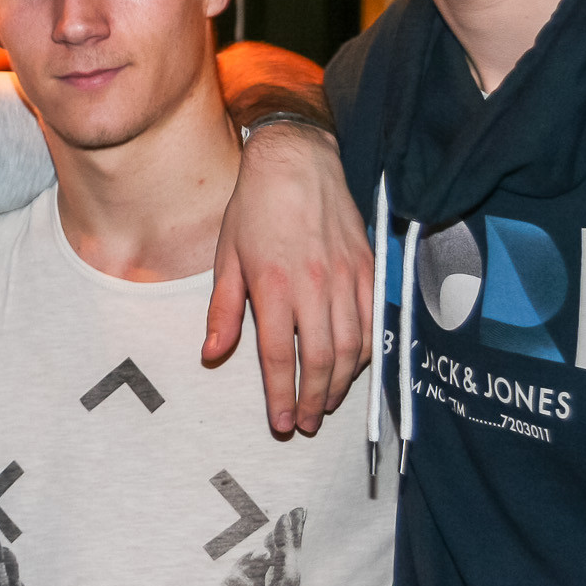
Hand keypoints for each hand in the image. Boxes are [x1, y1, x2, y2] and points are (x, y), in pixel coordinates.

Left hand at [204, 125, 372, 434]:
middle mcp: (314, 285)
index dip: (280, 395)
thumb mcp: (226, 258)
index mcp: (273, 285)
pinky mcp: (368, 268)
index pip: (280, 356)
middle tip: (303, 423)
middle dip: (312, 400)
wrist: (296, 161)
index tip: (279, 422)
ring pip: (351, 347)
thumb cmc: (253, 209)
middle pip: (320, 360)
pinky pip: (373, 322)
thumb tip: (212, 355)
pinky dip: (364, 352)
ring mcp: (346, 277)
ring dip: (339, 383)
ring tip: (324, 404)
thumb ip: (223, 311)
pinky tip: (351, 368)